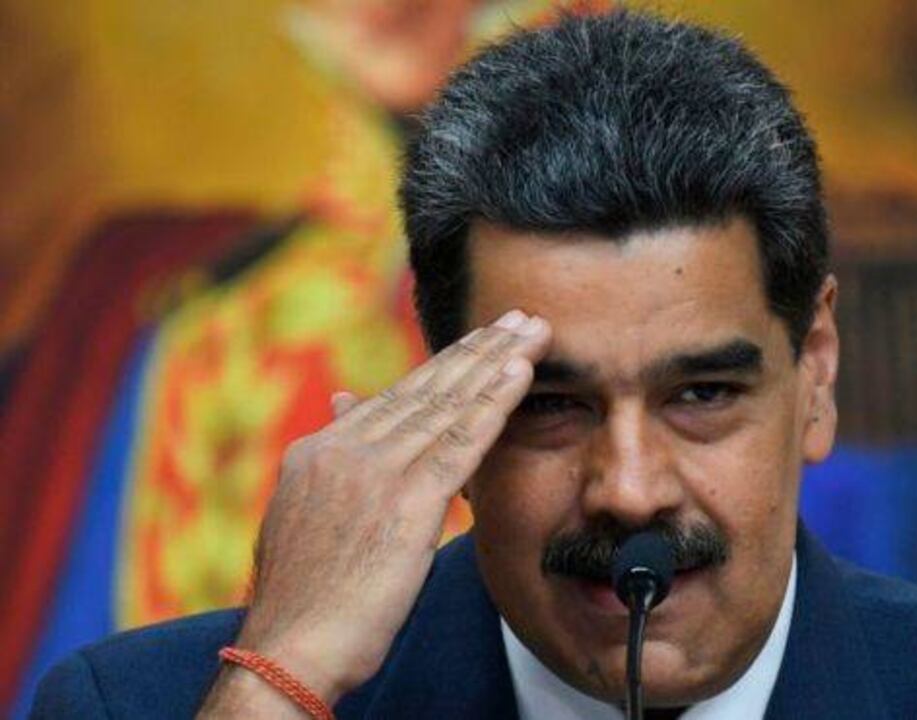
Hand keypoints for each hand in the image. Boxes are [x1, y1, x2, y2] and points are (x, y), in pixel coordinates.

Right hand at [199, 309, 549, 714]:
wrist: (288, 649)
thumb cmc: (304, 598)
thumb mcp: (306, 516)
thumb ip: (332, 458)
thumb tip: (344, 401)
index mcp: (320, 451)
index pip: (396, 397)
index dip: (445, 366)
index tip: (480, 341)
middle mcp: (344, 449)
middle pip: (425, 388)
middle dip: (477, 348)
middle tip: (518, 316)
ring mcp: (374, 473)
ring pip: (448, 405)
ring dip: (495, 363)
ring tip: (532, 330)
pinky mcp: (404, 503)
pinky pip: (460, 442)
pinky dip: (495, 404)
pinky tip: (522, 375)